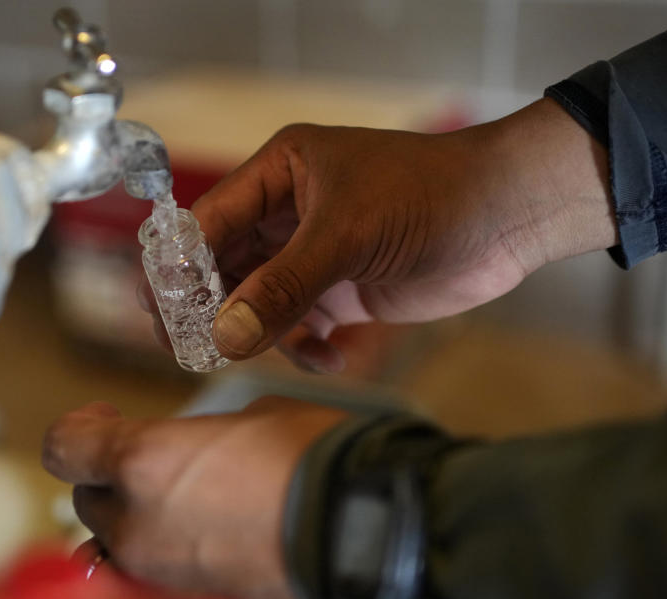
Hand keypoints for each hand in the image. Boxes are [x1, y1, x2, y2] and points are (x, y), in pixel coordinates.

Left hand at [42, 397, 348, 598]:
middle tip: (157, 457)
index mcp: (143, 464)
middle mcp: (137, 525)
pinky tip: (211, 533)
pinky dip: (167, 550)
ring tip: (190, 496)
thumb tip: (199, 451)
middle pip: (91, 499)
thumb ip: (204, 437)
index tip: (105, 416)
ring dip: (139, 515)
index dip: (80, 428)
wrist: (369, 536)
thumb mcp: (257, 419)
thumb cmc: (317, 462)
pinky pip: (156, 573)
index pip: (64, 448)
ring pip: (120, 542)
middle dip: (114, 474)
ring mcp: (161, 575)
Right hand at [142, 98, 615, 371]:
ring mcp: (311, 255)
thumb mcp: (346, 235)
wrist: (507, 217)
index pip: (206, 221)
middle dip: (211, 307)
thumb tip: (224, 338)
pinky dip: (303, 346)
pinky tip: (327, 355)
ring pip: (257, 301)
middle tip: (189, 348)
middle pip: (224, 266)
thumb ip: (283, 287)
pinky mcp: (340, 291)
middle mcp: (286, 213)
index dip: (179, 267)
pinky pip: (299, 325)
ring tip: (261, 354)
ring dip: (258, 332)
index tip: (159, 311)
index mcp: (278, 174)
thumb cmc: (427, 198)